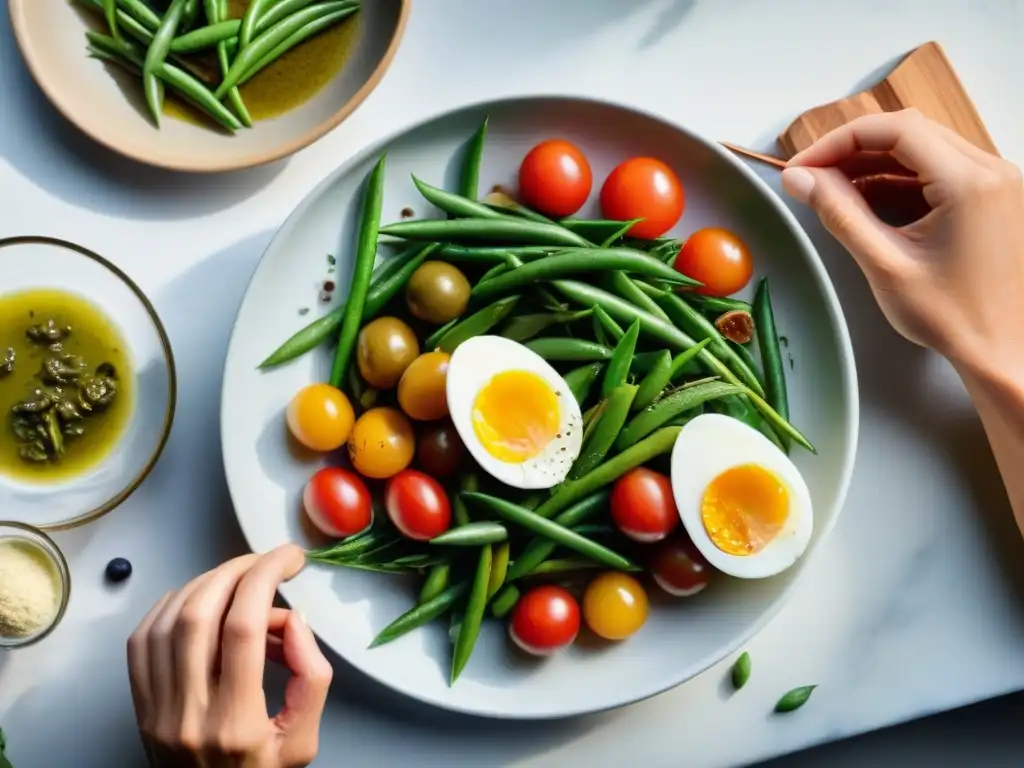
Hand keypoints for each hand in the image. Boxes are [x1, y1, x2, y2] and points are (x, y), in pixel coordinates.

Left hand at [127, 545, 331, 767]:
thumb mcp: (303, 742)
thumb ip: (313, 678)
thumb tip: (293, 621)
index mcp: (235, 724)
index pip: (243, 627)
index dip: (265, 577)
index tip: (288, 559)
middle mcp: (189, 715)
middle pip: (201, 614)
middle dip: (236, 571)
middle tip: (265, 563)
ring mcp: (156, 711)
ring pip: (168, 620)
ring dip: (205, 584)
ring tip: (238, 581)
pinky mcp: (140, 707)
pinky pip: (142, 640)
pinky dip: (170, 606)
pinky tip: (199, 601)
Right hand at [781, 109, 1023, 373]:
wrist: (1005, 352)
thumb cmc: (954, 318)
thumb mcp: (885, 265)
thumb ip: (840, 214)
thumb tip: (800, 178)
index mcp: (970, 182)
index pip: (896, 129)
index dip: (839, 141)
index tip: (804, 166)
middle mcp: (992, 171)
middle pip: (910, 132)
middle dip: (854, 149)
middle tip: (812, 177)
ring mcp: (998, 183)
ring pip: (923, 150)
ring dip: (874, 164)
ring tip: (833, 193)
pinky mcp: (994, 198)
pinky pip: (939, 172)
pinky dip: (900, 180)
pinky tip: (868, 204)